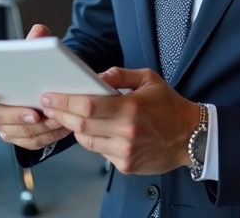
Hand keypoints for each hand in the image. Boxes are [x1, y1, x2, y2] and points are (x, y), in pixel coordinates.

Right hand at [0, 25, 70, 150]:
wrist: (45, 86)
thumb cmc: (33, 68)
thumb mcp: (34, 51)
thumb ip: (35, 40)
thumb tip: (39, 31)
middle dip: (16, 115)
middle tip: (35, 114)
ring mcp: (4, 124)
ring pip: (14, 131)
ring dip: (36, 128)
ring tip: (55, 119)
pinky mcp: (19, 137)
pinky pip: (30, 142)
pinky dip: (47, 136)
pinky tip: (62, 127)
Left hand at [40, 67, 200, 174]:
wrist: (190, 137)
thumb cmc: (169, 106)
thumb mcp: (149, 79)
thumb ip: (120, 75)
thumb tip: (97, 76)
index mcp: (131, 108)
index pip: (89, 106)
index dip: (65, 102)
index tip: (50, 96)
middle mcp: (126, 132)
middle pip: (81, 125)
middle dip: (61, 114)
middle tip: (49, 105)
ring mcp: (125, 151)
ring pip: (86, 140)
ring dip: (73, 128)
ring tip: (68, 116)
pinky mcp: (125, 165)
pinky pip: (98, 152)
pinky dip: (91, 139)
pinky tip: (93, 129)